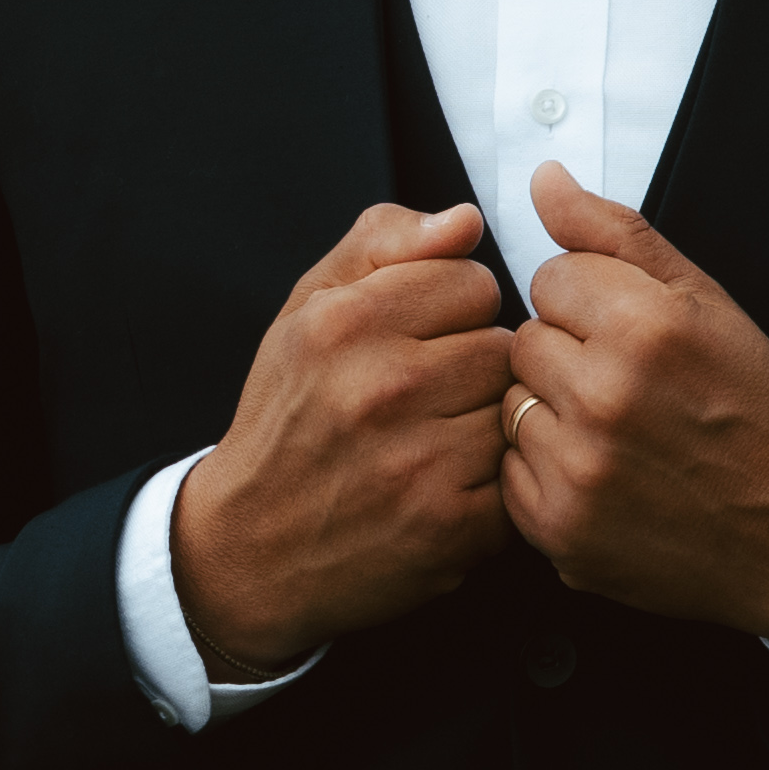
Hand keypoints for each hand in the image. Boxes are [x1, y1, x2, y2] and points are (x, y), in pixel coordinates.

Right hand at [170, 201, 523, 677]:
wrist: (251, 548)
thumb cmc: (288, 421)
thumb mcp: (306, 311)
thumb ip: (381, 244)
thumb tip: (463, 221)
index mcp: (344, 323)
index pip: (472, 280)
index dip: (451, 312)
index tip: (418, 341)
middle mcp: (381, 388)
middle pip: (502, 345)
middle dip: (472, 369)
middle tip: (423, 399)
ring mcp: (418, 462)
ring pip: (515, 410)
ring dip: (485, 426)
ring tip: (432, 441)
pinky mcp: (448, 526)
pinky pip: (516, 476)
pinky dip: (489, 485)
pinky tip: (442, 487)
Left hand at [504, 164, 768, 638]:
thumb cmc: (757, 411)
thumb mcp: (705, 301)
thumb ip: (614, 233)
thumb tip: (545, 181)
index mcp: (646, 328)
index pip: (551, 277)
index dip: (595, 304)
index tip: (636, 336)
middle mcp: (607, 398)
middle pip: (526, 340)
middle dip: (571, 356)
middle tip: (634, 389)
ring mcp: (579, 470)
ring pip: (512, 404)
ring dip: (553, 413)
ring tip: (621, 432)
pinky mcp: (559, 528)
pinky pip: (509, 470)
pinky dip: (548, 471)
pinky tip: (607, 474)